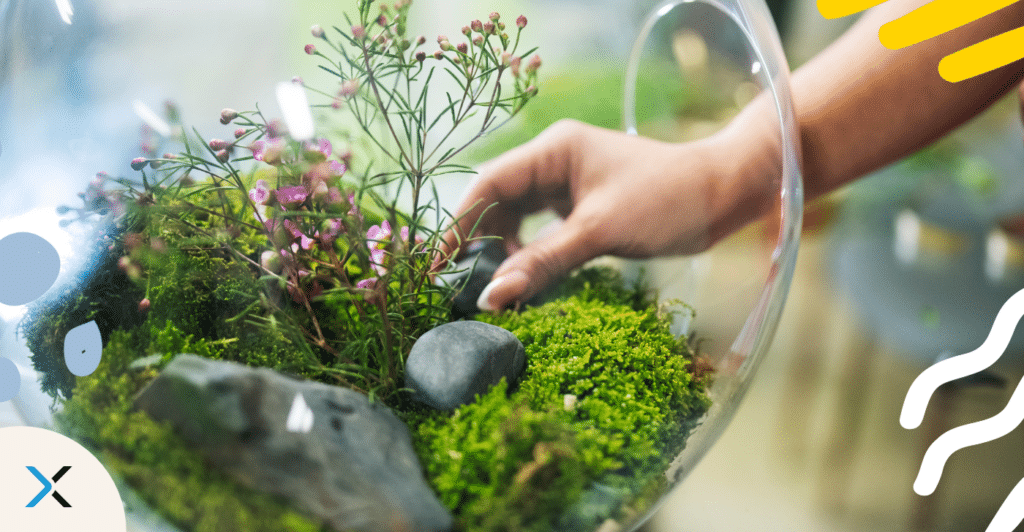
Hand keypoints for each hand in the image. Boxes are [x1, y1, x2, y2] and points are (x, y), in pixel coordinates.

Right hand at [443, 119, 759, 311]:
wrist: (724, 195)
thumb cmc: (667, 200)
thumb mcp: (599, 233)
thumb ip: (542, 263)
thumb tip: (491, 297)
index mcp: (554, 150)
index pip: (489, 184)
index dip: (460, 224)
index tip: (439, 265)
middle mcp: (555, 161)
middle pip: (498, 202)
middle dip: (481, 242)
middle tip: (464, 285)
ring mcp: (569, 184)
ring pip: (519, 218)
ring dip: (506, 252)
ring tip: (498, 288)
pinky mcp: (582, 206)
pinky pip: (542, 230)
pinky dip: (532, 254)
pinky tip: (527, 279)